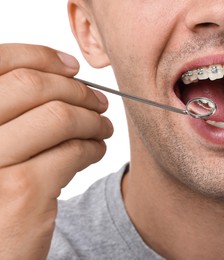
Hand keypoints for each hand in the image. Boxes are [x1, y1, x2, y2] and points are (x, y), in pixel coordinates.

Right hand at [0, 44, 112, 258]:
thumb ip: (13, 113)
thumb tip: (62, 75)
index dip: (42, 57)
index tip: (73, 68)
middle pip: (33, 86)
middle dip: (77, 90)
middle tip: (98, 102)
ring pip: (59, 117)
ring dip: (92, 121)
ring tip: (103, 128)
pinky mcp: (23, 192)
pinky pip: (73, 152)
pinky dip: (94, 148)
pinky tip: (95, 151)